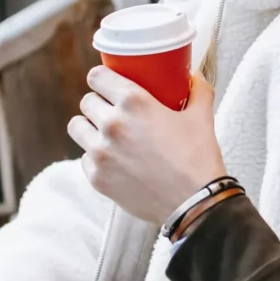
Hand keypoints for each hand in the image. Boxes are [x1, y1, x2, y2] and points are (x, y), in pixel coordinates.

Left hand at [68, 67, 226, 224]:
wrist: (193, 203)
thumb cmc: (197, 158)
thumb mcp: (202, 116)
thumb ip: (199, 90)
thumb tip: (195, 77)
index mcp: (133, 102)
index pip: (97, 76)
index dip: (101, 78)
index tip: (108, 83)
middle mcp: (111, 124)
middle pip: (87, 102)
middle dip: (99, 102)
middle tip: (113, 109)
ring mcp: (100, 153)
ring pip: (77, 127)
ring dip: (89, 126)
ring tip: (105, 133)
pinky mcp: (97, 178)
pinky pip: (84, 157)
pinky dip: (95, 156)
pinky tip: (112, 158)